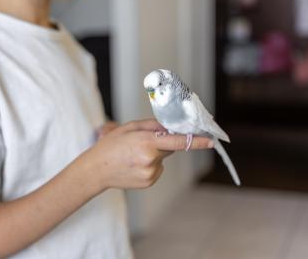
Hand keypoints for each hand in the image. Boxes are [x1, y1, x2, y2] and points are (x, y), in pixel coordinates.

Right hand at [78, 119, 212, 189]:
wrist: (96, 170)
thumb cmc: (110, 146)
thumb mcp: (129, 128)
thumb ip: (152, 125)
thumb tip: (170, 127)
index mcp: (146, 142)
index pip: (179, 142)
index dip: (198, 141)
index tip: (211, 141)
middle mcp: (151, 159)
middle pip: (169, 148)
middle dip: (161, 143)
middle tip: (142, 143)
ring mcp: (150, 173)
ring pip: (162, 160)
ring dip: (154, 155)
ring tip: (133, 156)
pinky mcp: (149, 182)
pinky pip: (157, 169)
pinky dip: (150, 165)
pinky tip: (135, 165)